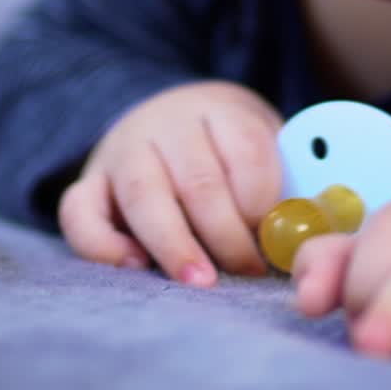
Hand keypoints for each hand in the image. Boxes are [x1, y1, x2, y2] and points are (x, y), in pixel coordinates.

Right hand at [57, 80, 282, 285]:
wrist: (165, 114)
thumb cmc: (225, 144)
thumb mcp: (259, 140)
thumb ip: (283, 174)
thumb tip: (311, 222)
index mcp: (217, 108)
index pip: (245, 147)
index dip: (265, 198)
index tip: (278, 238)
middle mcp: (166, 123)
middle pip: (198, 178)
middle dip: (227, 233)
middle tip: (249, 270)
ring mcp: (123, 150)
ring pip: (143, 193)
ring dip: (175, 243)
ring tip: (201, 281)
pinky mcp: (89, 180)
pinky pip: (79, 210)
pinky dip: (103, 243)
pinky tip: (135, 267)